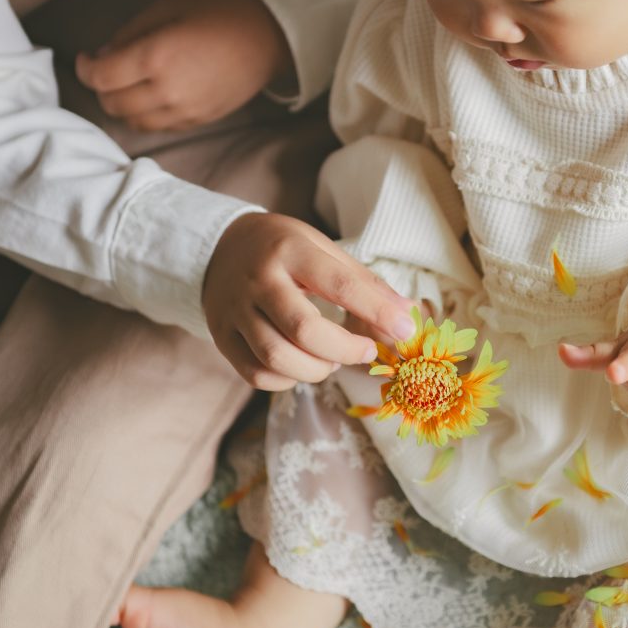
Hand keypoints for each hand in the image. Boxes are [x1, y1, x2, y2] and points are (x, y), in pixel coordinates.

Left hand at [75, 0, 293, 131]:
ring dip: (123, 105)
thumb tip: (103, 58)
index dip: (84, 68)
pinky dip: (146, 115)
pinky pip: (159, 127)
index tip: (87, 58)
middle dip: (102, 87)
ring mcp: (184, 110)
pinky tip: (153, 95)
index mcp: (154, 57)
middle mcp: (167, 91)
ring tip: (130, 85)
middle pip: (112, 104)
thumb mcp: (166, 7)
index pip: (100, 77)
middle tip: (108, 69)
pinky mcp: (199, 120)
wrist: (268, 35)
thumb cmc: (217, 10)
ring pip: (133, 122)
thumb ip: (128, 34)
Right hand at [203, 212, 417, 390]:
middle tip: (364, 351)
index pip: (340, 285)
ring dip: (315, 370)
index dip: (377, 312)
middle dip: (344, 350)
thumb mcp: (324, 250)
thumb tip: (406, 315)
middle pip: (304, 329)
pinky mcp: (221, 336)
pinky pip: (256, 374)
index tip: (404, 330)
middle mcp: (259, 279)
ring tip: (330, 360)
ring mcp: (235, 310)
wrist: (221, 247)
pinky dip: (286, 381)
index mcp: (291, 251)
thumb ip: (364, 284)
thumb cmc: (284, 249)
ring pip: (277, 357)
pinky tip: (300, 367)